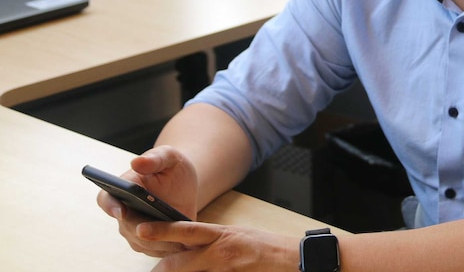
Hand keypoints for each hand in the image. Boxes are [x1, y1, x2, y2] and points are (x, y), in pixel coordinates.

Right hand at [96, 145, 198, 256]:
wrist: (184, 185)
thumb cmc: (172, 167)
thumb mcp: (169, 157)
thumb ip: (155, 158)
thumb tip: (136, 162)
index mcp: (122, 188)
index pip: (105, 199)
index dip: (110, 206)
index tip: (121, 211)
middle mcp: (123, 212)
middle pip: (127, 226)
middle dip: (143, 228)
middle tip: (164, 227)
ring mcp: (134, 230)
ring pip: (141, 242)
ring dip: (159, 240)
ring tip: (179, 235)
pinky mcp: (149, 242)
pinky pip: (155, 250)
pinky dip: (169, 247)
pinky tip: (184, 242)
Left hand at [137, 221, 295, 271]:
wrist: (290, 258)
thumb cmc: (263, 245)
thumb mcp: (235, 234)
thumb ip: (211, 240)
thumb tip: (187, 246)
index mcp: (221, 234)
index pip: (186, 230)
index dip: (162, 230)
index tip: (142, 228)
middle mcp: (220, 252)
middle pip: (179, 263)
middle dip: (161, 270)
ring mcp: (225, 270)